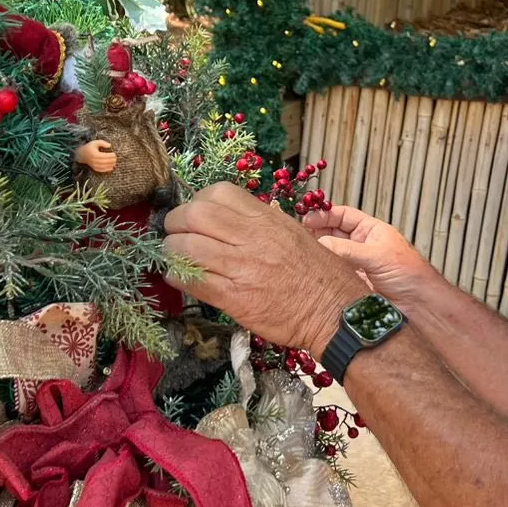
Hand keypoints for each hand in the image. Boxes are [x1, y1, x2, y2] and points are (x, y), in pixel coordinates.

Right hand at [76, 139, 116, 172]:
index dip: (111, 156)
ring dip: (111, 165)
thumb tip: (110, 145)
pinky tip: (111, 167)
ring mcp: (94, 165)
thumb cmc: (90, 147)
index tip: (114, 154)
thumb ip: (102, 143)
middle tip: (116, 159)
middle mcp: (94, 161)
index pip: (105, 156)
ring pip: (104, 167)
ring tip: (114, 163)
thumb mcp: (95, 142)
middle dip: (112, 161)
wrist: (81, 154)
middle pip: (105, 162)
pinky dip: (107, 169)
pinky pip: (101, 170)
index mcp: (95, 154)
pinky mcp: (94, 168)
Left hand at [164, 183, 367, 352]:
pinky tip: (179, 277)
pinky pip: (192, 280)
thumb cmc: (321, 276)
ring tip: (173, 256)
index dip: (198, 200)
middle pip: (195, 215)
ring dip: (171, 250)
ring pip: (186, 246)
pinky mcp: (235, 298)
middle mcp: (252, 238)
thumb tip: (234, 219)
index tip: (195, 214)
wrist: (336, 314)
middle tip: (173, 232)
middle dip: (175, 222)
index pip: (218, 193)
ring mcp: (242, 268)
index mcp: (267, 219)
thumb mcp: (295, 234)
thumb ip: (264, 224)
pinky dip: (178, 276)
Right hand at [302, 205, 438, 309]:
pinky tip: (309, 270)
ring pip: (329, 254)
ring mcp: (354, 264)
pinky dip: (320, 271)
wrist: (419, 305)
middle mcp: (361, 246)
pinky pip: (331, 273)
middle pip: (332, 233)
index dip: (324, 215)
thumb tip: (321, 243)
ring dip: (316, 252)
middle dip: (315, 232)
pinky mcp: (349, 283)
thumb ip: (348, 249)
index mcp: (371, 231)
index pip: (343, 216)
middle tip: (299, 235)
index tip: (307, 218)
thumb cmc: (410, 274)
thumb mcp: (378, 255)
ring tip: (301, 252)